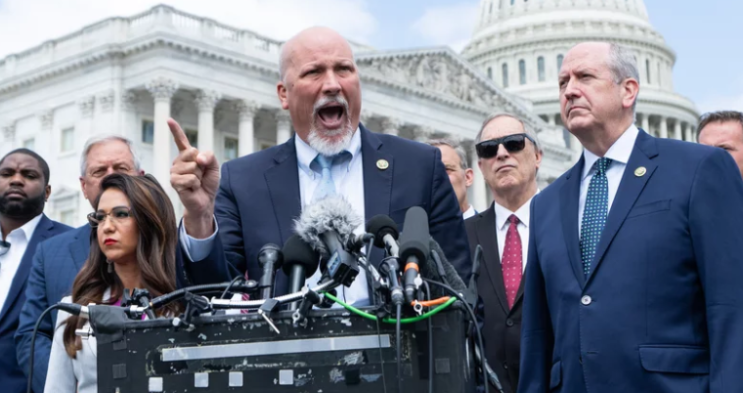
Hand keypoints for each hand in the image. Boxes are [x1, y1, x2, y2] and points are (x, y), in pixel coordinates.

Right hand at [169, 118, 219, 237]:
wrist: (206, 200)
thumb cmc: (208, 183)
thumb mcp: (214, 166)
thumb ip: (209, 156)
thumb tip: (198, 158)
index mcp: (187, 156)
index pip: (181, 140)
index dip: (175, 130)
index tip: (168, 119)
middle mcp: (178, 161)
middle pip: (193, 153)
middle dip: (202, 165)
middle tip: (200, 175)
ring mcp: (174, 171)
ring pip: (193, 167)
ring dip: (199, 176)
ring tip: (196, 182)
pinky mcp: (174, 182)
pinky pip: (191, 178)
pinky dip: (196, 184)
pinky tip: (192, 188)